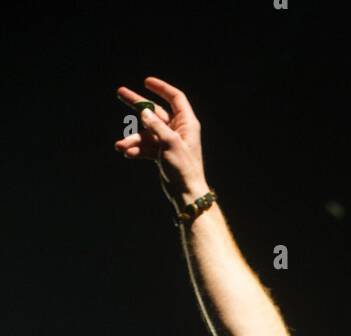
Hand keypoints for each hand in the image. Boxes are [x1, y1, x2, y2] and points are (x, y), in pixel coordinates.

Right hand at [114, 76, 208, 207]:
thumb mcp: (170, 143)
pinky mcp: (161, 154)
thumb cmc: (184, 168)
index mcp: (186, 123)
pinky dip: (137, 150)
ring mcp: (168, 142)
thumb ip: (156, 126)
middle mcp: (177, 130)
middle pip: (155, 111)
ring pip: (146, 133)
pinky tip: (127, 154)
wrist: (186, 194)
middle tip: (120, 93)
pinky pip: (146, 147)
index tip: (146, 82)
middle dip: (137, 104)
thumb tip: (144, 111)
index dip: (161, 88)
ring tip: (120, 146)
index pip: (175, 98)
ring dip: (134, 139)